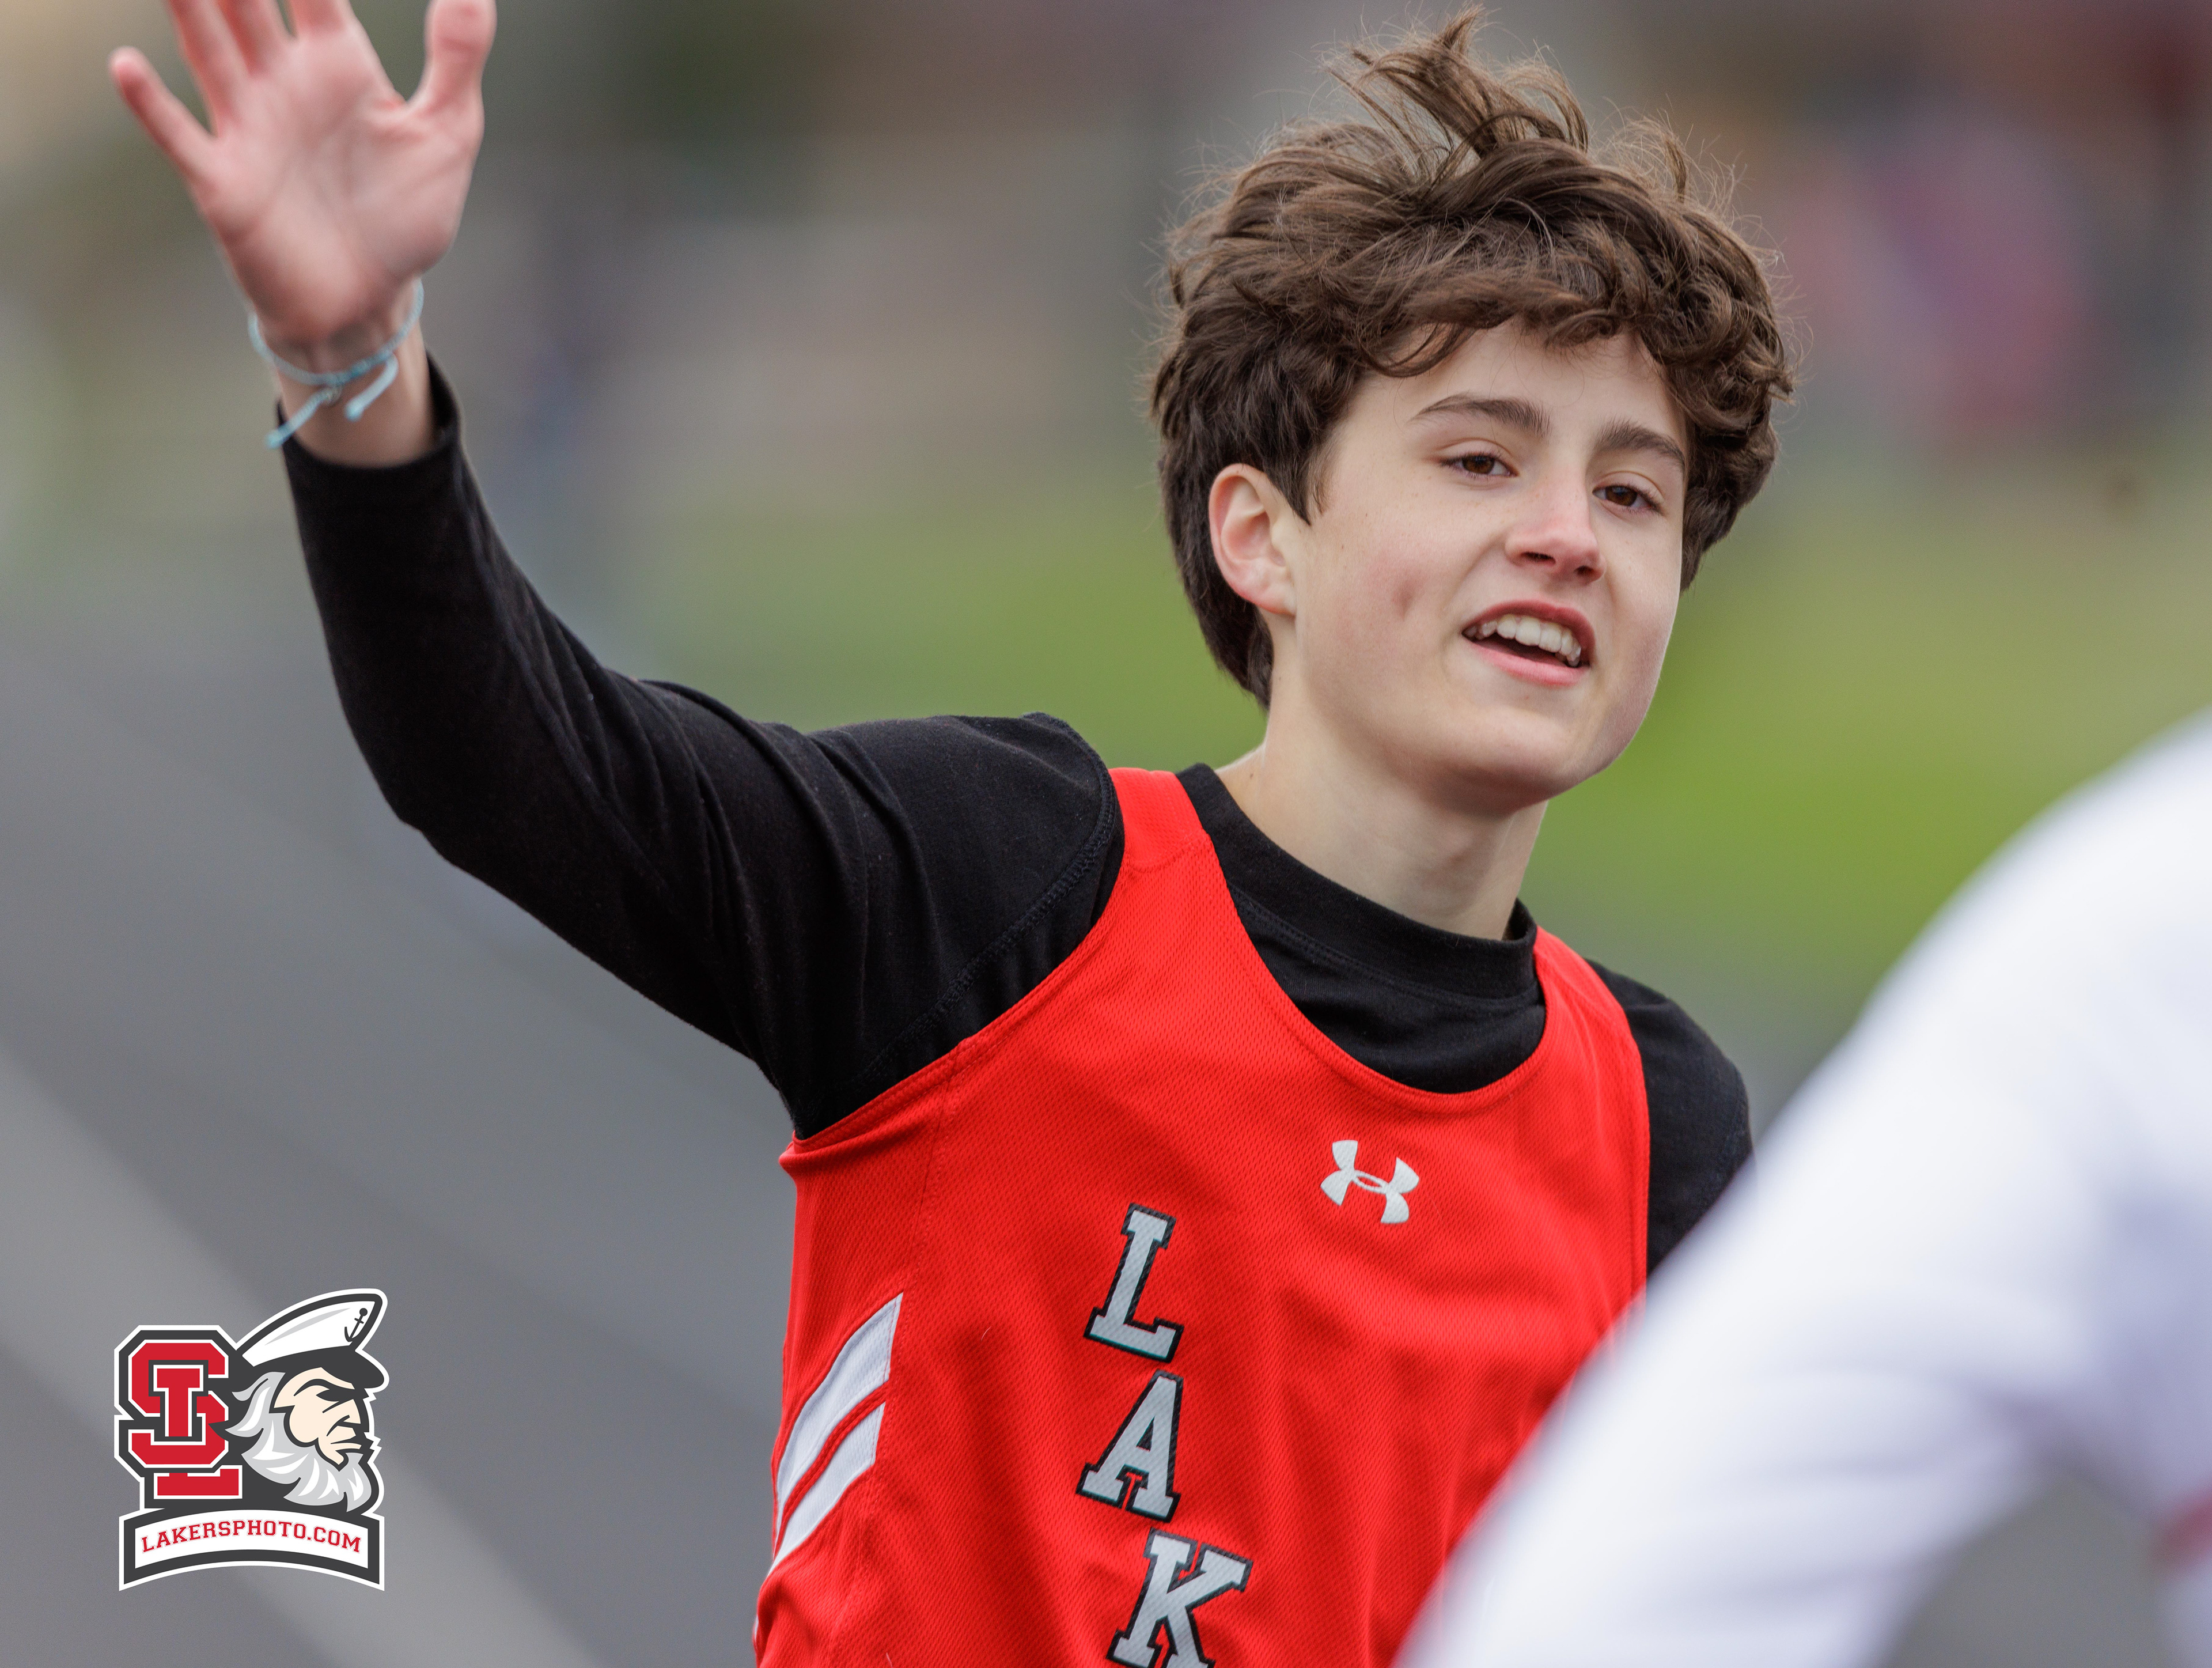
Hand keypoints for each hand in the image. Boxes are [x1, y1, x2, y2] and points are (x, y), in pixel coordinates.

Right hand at [110, 0, 493, 366]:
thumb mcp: (448, 134)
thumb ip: (456, 60)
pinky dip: (151, 104)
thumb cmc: (404, 216)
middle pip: (244, 2)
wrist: (369, 299)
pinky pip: (180, 135)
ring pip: (206, 49)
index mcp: (337, 63)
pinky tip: (126, 66)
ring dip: (186, 7)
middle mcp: (283, 82)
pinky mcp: (224, 182)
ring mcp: (248, 128)